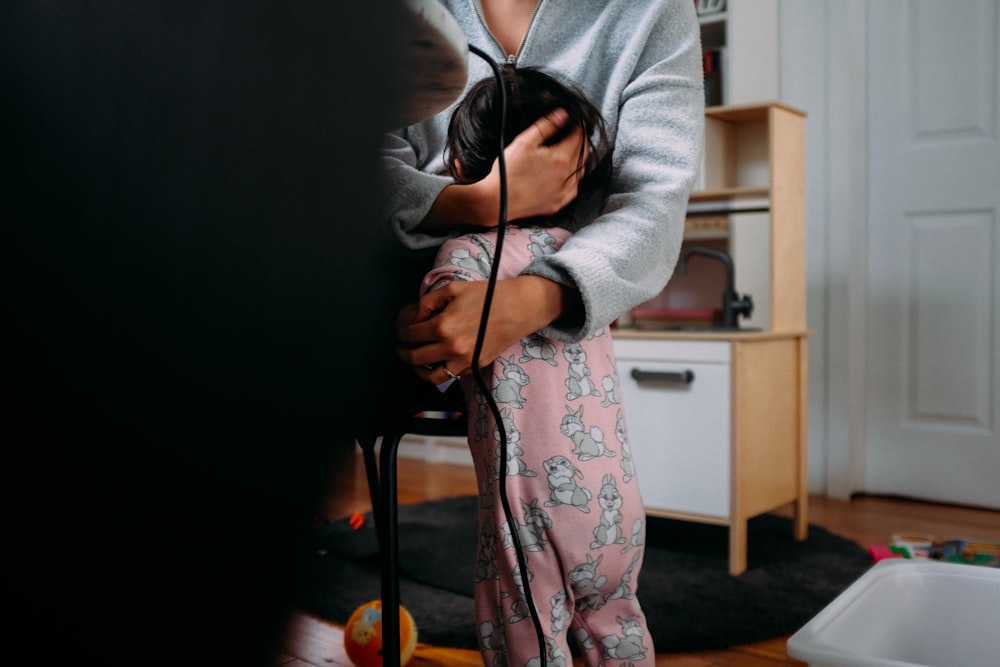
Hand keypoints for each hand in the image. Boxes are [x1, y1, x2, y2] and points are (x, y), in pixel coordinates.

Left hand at [396, 276, 567, 384]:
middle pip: (416, 357)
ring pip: (431, 376)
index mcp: (443, 326)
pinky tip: (436, 363)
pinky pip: (451, 376)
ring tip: (414, 362)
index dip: (402, 332)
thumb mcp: (453, 288)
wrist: (519, 307)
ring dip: (418, 369)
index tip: (402, 330)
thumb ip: (428, 302)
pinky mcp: (475, 366)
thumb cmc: (488, 295)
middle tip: (401, 347)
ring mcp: (464, 360)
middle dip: (403, 352)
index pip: (410, 334)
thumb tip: (415, 317)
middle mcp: (452, 347)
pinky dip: (439, 373)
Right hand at [418, 109, 587, 231]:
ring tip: (566, 152)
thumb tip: (563, 114)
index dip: (579, 126)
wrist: (497, 201)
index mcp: (562, 158)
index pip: (580, 136)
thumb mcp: (525, 142)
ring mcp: (564, 193)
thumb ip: (546, 126)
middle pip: (584, 153)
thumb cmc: (508, 172)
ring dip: (577, 160)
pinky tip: (562, 175)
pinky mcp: (558, 204)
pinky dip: (572, 179)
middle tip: (572, 133)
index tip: (576, 121)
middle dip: (580, 141)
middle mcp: (568, 177)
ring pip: (580, 172)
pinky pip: (573, 189)